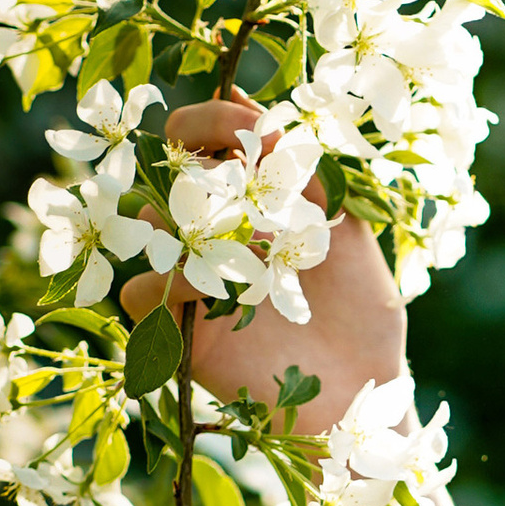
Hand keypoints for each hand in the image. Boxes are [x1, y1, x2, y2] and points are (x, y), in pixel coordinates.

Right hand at [124, 95, 407, 438]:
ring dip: (197, 221)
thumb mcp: (344, 229)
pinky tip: (221, 289)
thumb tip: (258, 116)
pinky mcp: (177, 332)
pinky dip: (172, 281)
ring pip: (149, 224)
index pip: (210, 137)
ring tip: (254, 244)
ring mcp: (192, 279)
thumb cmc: (361, 309)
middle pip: (171, 172)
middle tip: (245, 182)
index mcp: (251, 200)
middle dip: (204, 165)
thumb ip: (306, 174)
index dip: (218, 118)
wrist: (364, 389)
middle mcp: (213, 233)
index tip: (244, 123)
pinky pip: (140, 291)